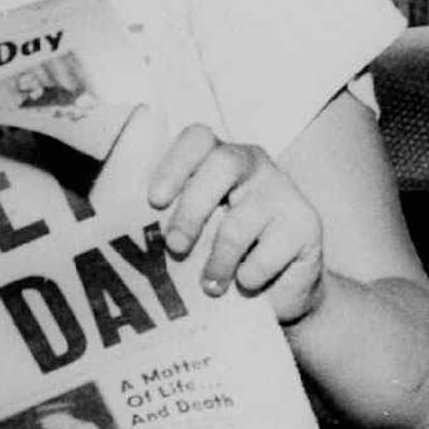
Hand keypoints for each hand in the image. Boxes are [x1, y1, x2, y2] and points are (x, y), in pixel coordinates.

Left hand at [147, 124, 325, 324]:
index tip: (155, 200)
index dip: (174, 163)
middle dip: (191, 209)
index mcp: (218, 158)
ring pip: (239, 220)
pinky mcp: (306, 224)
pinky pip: (268, 253)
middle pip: (222, 164)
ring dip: (217, 261)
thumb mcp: (195, 231)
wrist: (282, 290)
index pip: (198, 138)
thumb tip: (122, 229)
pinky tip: (246, 283)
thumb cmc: (224, 254)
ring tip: (209, 286)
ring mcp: (283, 191)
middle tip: (175, 246)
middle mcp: (253, 164)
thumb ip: (168, 218)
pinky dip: (250, 275)